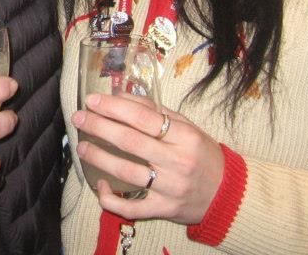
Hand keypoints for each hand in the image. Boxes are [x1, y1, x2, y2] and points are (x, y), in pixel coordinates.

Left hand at [73, 93, 223, 224]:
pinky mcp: (164, 210)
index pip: (143, 118)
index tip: (92, 100)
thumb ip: (154, 111)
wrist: (228, 193)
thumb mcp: (187, 126)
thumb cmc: (202, 154)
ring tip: (82, 147)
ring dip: (99, 158)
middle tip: (79, 118)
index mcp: (185, 136)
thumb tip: (120, 96)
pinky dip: (111, 199)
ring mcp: (170, 188)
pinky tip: (100, 185)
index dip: (114, 107)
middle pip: (130, 142)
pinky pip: (132, 208)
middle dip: (99, 127)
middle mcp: (177, 162)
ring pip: (127, 173)